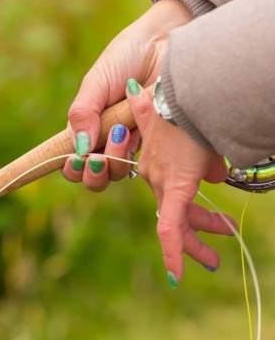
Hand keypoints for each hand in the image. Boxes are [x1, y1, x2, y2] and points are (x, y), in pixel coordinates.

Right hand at [62, 0, 192, 189]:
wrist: (163, 44)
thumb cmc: (124, 58)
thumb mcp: (95, 82)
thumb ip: (82, 113)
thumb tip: (80, 149)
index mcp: (87, 127)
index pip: (72, 160)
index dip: (71, 169)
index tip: (74, 161)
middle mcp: (105, 139)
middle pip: (94, 176)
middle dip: (92, 173)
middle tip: (96, 158)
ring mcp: (129, 142)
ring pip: (117, 173)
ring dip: (114, 161)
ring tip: (120, 132)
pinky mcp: (152, 142)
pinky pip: (141, 163)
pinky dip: (133, 154)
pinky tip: (133, 133)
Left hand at [127, 80, 236, 286]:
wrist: (189, 94)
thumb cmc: (193, 107)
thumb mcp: (198, 135)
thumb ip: (201, 155)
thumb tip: (214, 175)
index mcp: (156, 160)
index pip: (167, 192)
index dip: (188, 208)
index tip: (207, 217)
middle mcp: (153, 172)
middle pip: (171, 210)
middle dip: (198, 228)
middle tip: (217, 240)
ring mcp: (161, 180)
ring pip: (174, 221)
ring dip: (195, 242)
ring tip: (213, 258)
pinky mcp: (174, 185)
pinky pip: (170, 225)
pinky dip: (174, 251)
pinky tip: (176, 276)